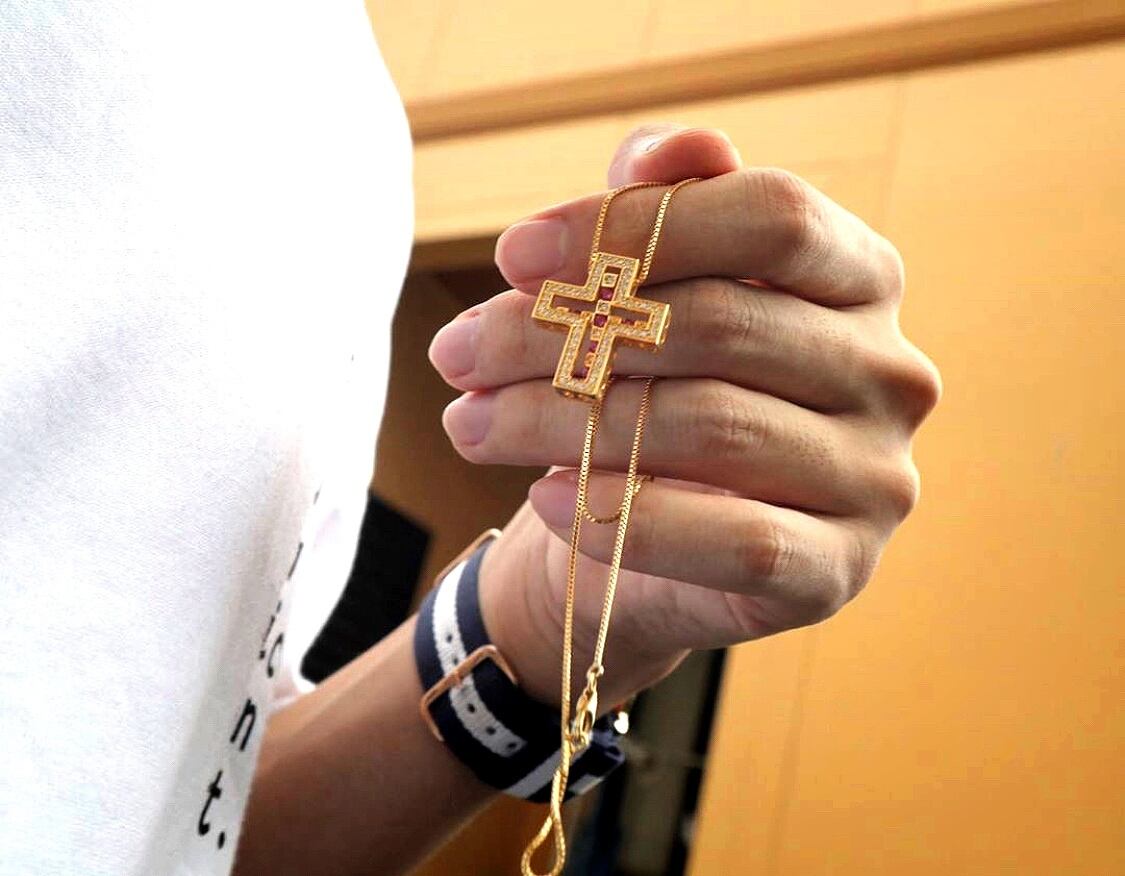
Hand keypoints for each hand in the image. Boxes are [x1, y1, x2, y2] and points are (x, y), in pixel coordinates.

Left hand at [428, 125, 940, 707]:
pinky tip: (547, 495)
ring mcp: (874, 478)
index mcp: (861, 279)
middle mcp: (889, 373)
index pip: (772, 217)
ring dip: (561, 422)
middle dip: (560, 335)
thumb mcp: (655, 289)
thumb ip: (667, 209)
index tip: (512, 257)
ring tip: (473, 422)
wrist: (657, 540)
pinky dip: (623, 517)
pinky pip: (732, 540)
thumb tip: (669, 149)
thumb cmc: (655, 392)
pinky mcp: (838, 570)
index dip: (635, 226)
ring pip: (708, 427)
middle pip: (718, 324)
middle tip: (458, 352)